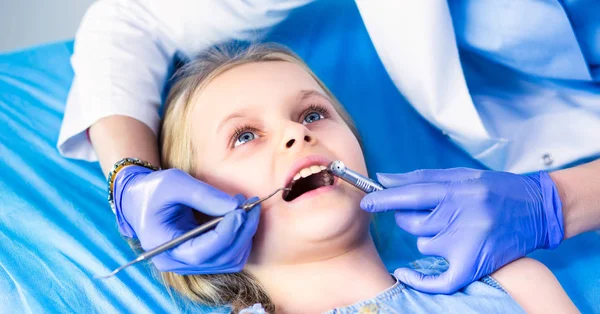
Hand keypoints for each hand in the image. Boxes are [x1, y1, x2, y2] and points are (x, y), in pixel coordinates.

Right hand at [112, 166, 259, 273]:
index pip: (200, 253)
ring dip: (245, 235)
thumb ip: (203, 195)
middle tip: (251, 205)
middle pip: (220, 259)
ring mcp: (190, 264)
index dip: (226, 234)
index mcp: (163, 247)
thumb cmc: (152, 189)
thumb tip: (235, 207)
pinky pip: (229, 255)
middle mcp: (177, 262)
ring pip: (230, 261)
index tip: (240, 211)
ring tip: (246, 207)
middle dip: (241, 232)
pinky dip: (240, 237)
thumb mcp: (173, 183)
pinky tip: (241, 217)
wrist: (139, 198)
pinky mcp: (201, 257)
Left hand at [360, 168, 563, 293]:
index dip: (385, 199)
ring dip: (429, 238)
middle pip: (414, 222)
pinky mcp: (475, 263)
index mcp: (459, 190)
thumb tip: (384, 179)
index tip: (366, 202)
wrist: (539, 209)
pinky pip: (438, 280)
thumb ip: (422, 178)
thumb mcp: (462, 175)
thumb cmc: (497, 188)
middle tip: (427, 213)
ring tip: (452, 229)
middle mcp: (463, 215)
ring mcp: (469, 242)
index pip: (412, 194)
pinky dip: (419, 279)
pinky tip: (405, 273)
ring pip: (424, 244)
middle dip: (411, 217)